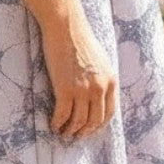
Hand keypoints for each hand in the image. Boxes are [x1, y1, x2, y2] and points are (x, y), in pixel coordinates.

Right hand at [40, 9, 117, 139]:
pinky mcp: (65, 89)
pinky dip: (58, 123)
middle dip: (84, 132)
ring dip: (70, 130)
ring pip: (78, 121)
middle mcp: (100, 88)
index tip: (90, 129)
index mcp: (110, 81)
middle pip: (94, 121)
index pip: (109, 112)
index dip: (98, 125)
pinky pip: (62, 115)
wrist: (65, 27)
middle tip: (75, 136)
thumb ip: (102, 77)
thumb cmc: (79, 39)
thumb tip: (98, 93)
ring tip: (63, 133)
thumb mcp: (100, 60)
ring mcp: (83, 90)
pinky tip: (53, 125)